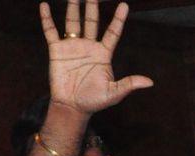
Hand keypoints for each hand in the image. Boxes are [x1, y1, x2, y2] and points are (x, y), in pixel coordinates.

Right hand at [40, 0, 151, 115]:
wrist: (72, 107)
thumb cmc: (94, 101)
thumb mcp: (114, 93)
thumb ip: (129, 84)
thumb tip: (150, 82)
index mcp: (103, 54)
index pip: (113, 32)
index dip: (118, 19)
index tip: (124, 4)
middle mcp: (89, 46)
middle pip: (92, 22)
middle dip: (93, 7)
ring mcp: (72, 46)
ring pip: (73, 22)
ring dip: (73, 8)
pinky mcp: (57, 50)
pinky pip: (51, 31)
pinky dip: (47, 19)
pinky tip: (45, 6)